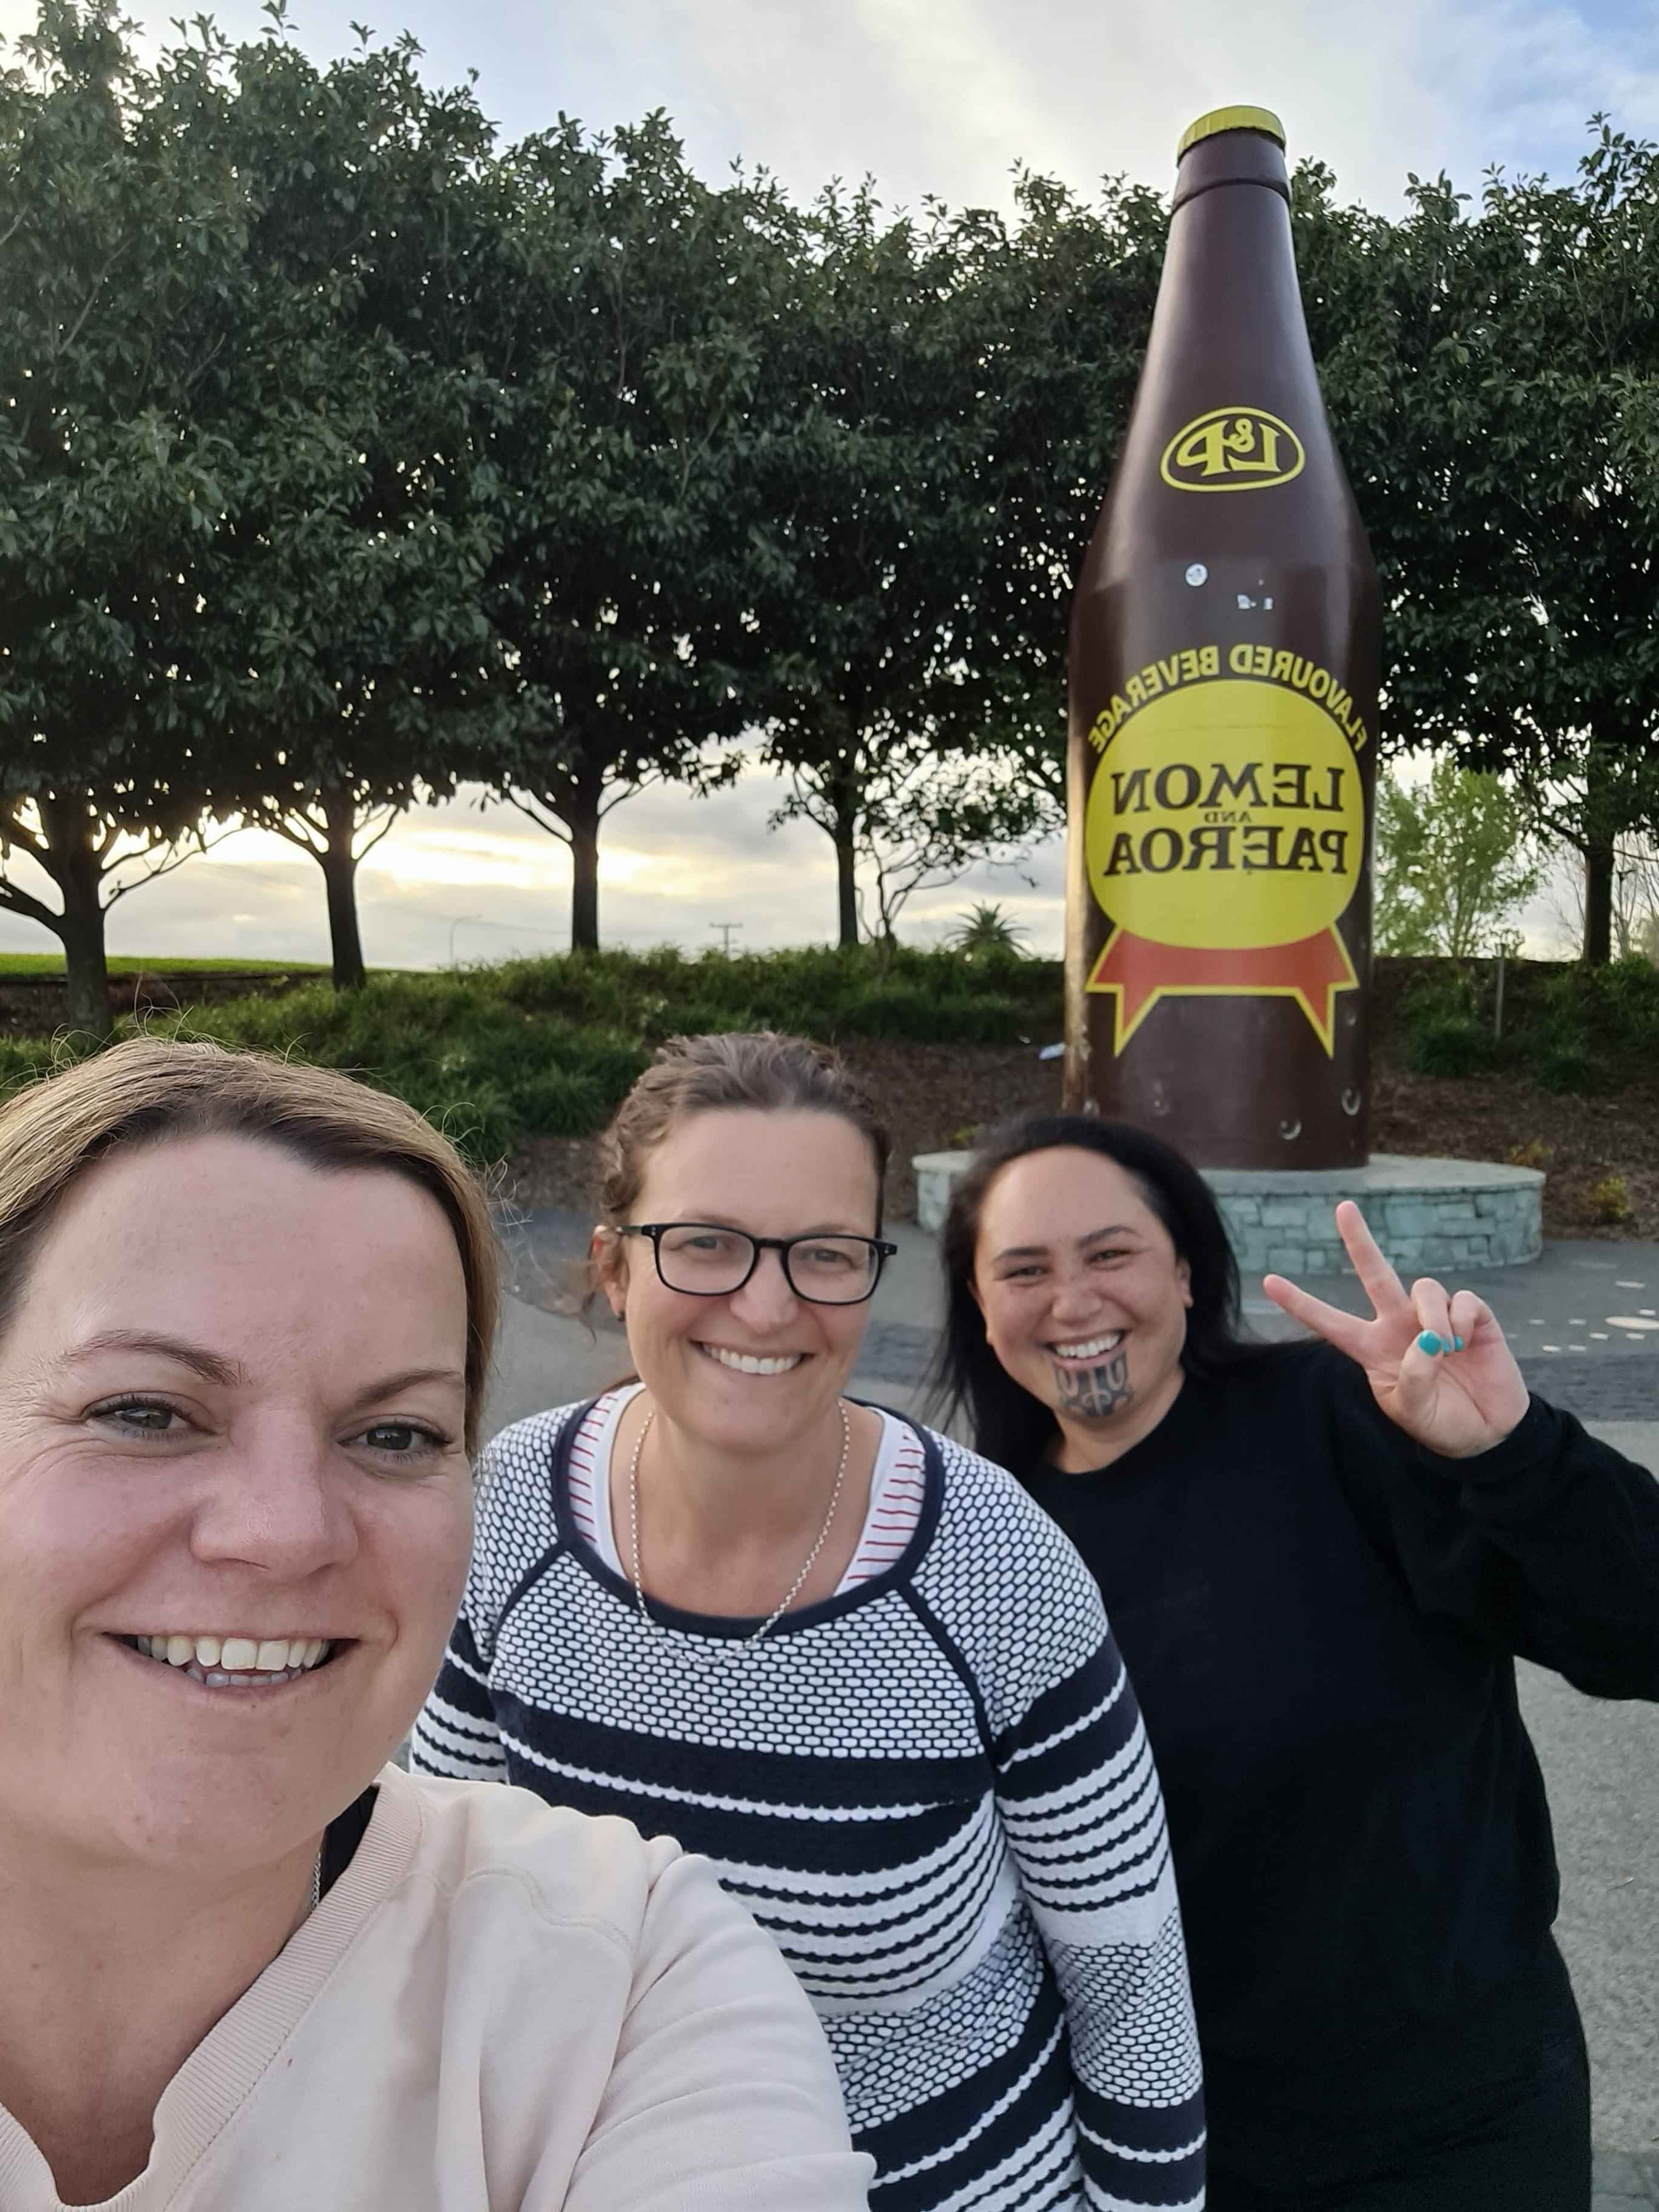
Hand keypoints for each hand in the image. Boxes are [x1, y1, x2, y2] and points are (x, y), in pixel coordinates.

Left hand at [1261, 1201, 1530, 1458]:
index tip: (1267, 1282)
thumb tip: (1427, 1341)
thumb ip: (1413, 1378)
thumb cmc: (1440, 1421)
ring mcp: (1434, 1319)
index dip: (1301, 1304)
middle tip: (1343, 1208)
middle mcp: (1399, 1326)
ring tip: (1446, 1349)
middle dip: (1360, 1241)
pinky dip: (1464, 1320)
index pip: (1330, 1323)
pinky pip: (1463, 1300)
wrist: (1488, 1432)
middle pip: (1375, 1275)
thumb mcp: (1413, 1410)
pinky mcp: (1474, 1318)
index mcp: (1373, 1349)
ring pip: (1425, 1287)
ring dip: (1433, 1317)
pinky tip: (1469, 1343)